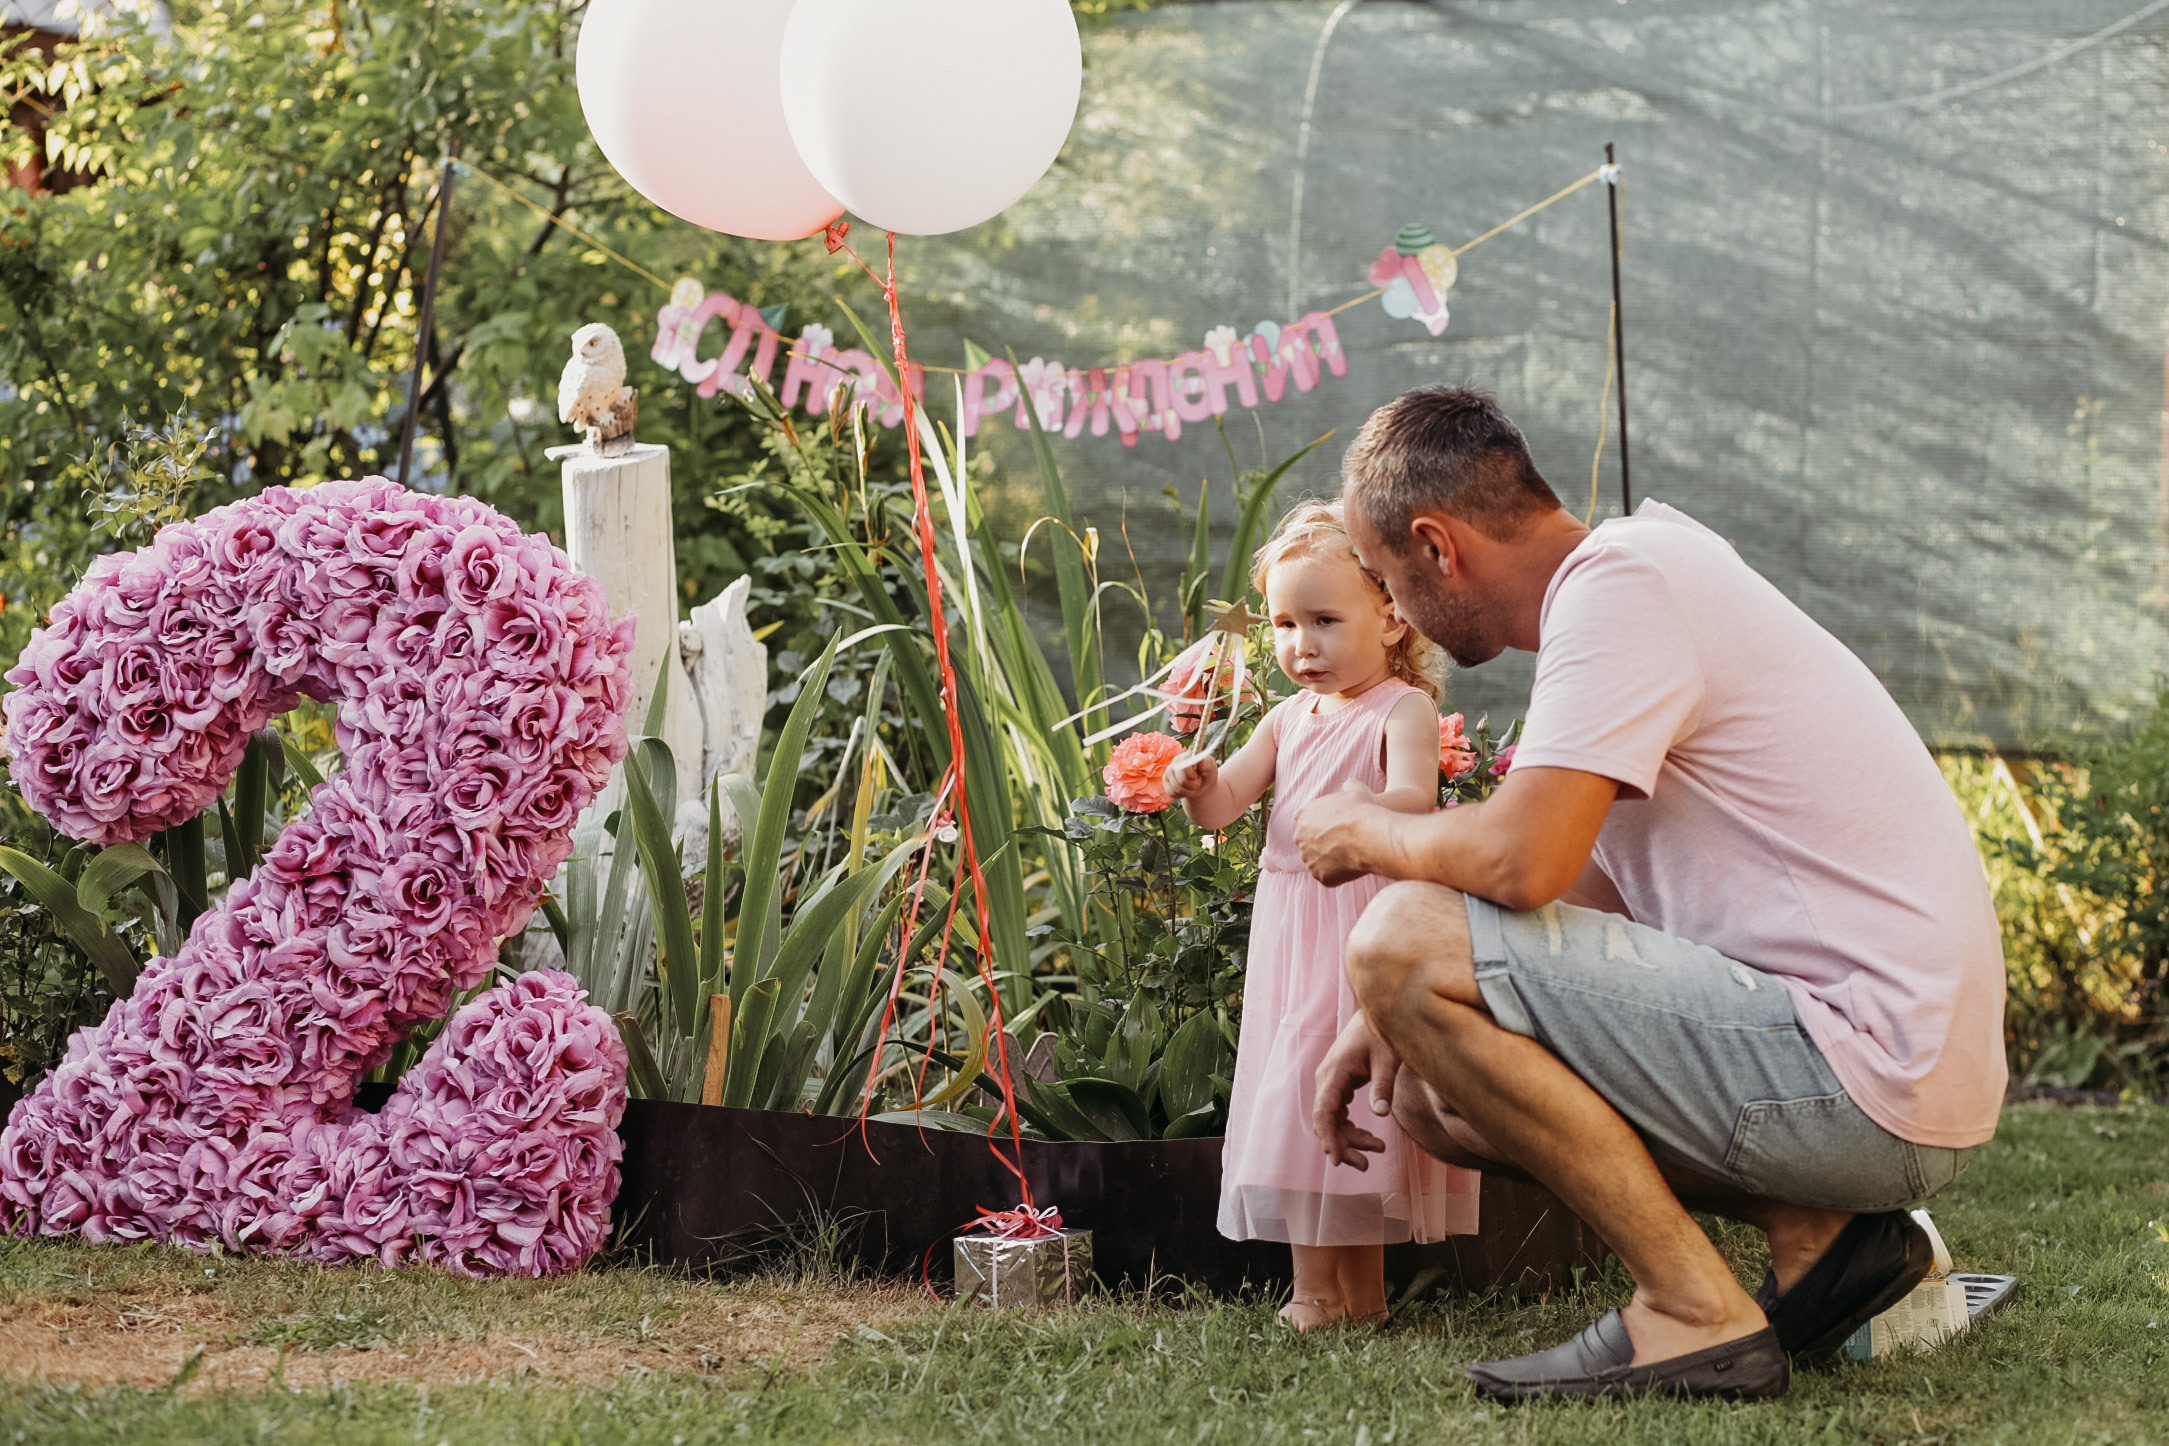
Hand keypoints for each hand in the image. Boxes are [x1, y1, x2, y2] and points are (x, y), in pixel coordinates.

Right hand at [1162, 750, 1217, 800]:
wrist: (1203, 783)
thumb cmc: (1208, 773)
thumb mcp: (1211, 768)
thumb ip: (1207, 764)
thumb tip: (1201, 761)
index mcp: (1185, 756)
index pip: (1184, 768)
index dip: (1192, 776)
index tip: (1199, 776)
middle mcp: (1174, 763)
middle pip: (1182, 781)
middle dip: (1193, 785)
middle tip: (1198, 781)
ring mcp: (1168, 773)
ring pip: (1177, 789)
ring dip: (1189, 791)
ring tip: (1194, 785)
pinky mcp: (1166, 784)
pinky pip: (1172, 794)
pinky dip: (1182, 795)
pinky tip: (1186, 789)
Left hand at [1295, 781, 1381, 885]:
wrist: (1370, 836)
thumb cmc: (1363, 811)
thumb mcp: (1356, 790)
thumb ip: (1348, 787)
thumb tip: (1349, 786)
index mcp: (1303, 814)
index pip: (1307, 821)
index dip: (1323, 824)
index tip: (1337, 827)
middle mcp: (1299, 837)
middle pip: (1309, 842)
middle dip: (1322, 843)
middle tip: (1343, 843)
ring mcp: (1308, 858)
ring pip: (1317, 860)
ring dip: (1329, 859)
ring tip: (1350, 855)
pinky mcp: (1319, 875)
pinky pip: (1327, 876)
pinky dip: (1337, 874)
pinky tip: (1351, 866)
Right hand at [1312, 1011, 1400, 1169]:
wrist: (1378, 1013)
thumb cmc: (1383, 1032)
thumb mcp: (1387, 1059)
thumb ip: (1383, 1085)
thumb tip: (1382, 1113)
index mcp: (1334, 1072)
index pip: (1324, 1112)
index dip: (1329, 1138)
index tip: (1338, 1160)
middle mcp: (1327, 1078)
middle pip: (1326, 1121)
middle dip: (1343, 1146)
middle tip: (1365, 1165)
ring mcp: (1331, 1081)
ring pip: (1332, 1120)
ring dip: (1350, 1139)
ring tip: (1377, 1149)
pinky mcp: (1339, 1083)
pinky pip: (1338, 1113)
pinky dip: (1351, 1129)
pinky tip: (1371, 1138)